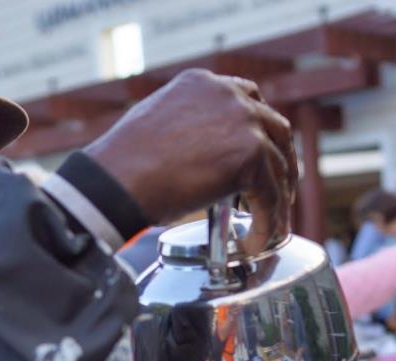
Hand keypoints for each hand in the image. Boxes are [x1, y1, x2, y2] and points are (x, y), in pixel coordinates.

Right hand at [85, 70, 297, 235]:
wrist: (114, 183)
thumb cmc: (122, 166)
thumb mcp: (156, 127)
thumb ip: (186, 130)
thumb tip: (198, 155)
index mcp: (203, 83)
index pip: (247, 98)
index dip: (259, 129)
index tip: (262, 152)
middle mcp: (228, 95)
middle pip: (274, 127)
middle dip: (281, 161)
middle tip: (279, 189)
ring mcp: (243, 122)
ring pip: (277, 166)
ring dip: (278, 199)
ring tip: (271, 225)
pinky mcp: (249, 156)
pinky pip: (269, 196)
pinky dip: (267, 223)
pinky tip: (254, 242)